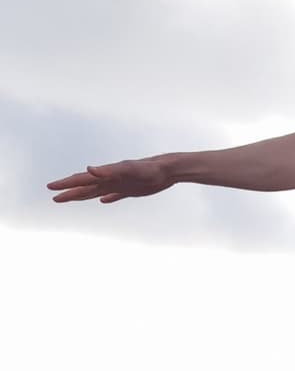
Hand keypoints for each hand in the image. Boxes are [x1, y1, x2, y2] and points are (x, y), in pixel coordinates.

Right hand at [46, 157, 172, 203]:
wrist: (167, 170)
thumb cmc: (148, 169)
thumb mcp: (129, 169)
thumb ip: (109, 170)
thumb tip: (89, 169)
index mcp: (107, 175)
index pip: (82, 180)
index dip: (66, 184)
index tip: (50, 187)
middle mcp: (111, 179)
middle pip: (85, 187)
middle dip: (69, 191)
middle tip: (54, 196)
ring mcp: (120, 185)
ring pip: (97, 192)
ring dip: (83, 195)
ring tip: (71, 198)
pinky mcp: (131, 190)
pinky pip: (115, 196)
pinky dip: (108, 198)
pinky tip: (104, 201)